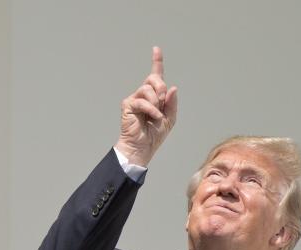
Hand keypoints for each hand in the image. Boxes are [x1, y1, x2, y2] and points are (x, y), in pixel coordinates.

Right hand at [115, 46, 177, 166]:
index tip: (156, 49)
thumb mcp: (170, 118)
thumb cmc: (154, 135)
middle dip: (161, 87)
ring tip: (157, 114)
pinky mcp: (128, 105)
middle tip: (163, 101)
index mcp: (154, 96)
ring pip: (147, 88)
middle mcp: (143, 95)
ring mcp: (135, 99)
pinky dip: (151, 109)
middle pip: (153, 78)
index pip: (155, 75)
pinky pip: (142, 100)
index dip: (156, 61)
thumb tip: (172, 87)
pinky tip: (153, 117)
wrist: (142, 148)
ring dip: (156, 101)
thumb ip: (172, 103)